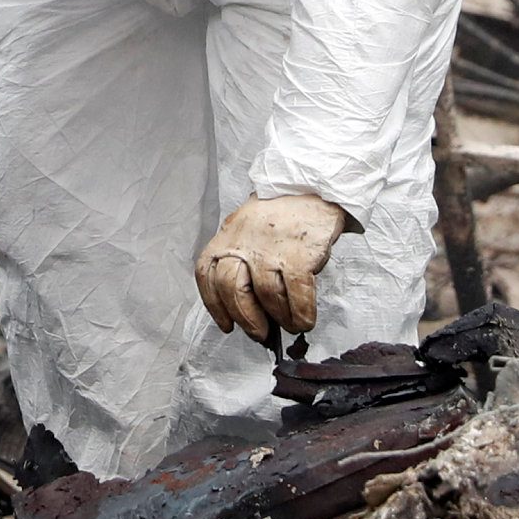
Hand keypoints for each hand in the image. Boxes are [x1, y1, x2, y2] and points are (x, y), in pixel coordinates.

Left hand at [193, 195, 352, 342]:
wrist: (311, 185)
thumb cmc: (279, 215)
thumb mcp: (246, 228)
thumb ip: (241, 257)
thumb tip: (249, 305)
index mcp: (226, 236)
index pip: (206, 274)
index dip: (214, 305)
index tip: (226, 324)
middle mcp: (244, 243)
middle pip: (231, 288)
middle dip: (246, 318)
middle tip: (259, 333)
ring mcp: (271, 249)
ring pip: (266, 295)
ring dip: (279, 318)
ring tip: (288, 325)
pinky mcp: (299, 254)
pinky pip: (297, 294)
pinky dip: (301, 313)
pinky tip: (304, 320)